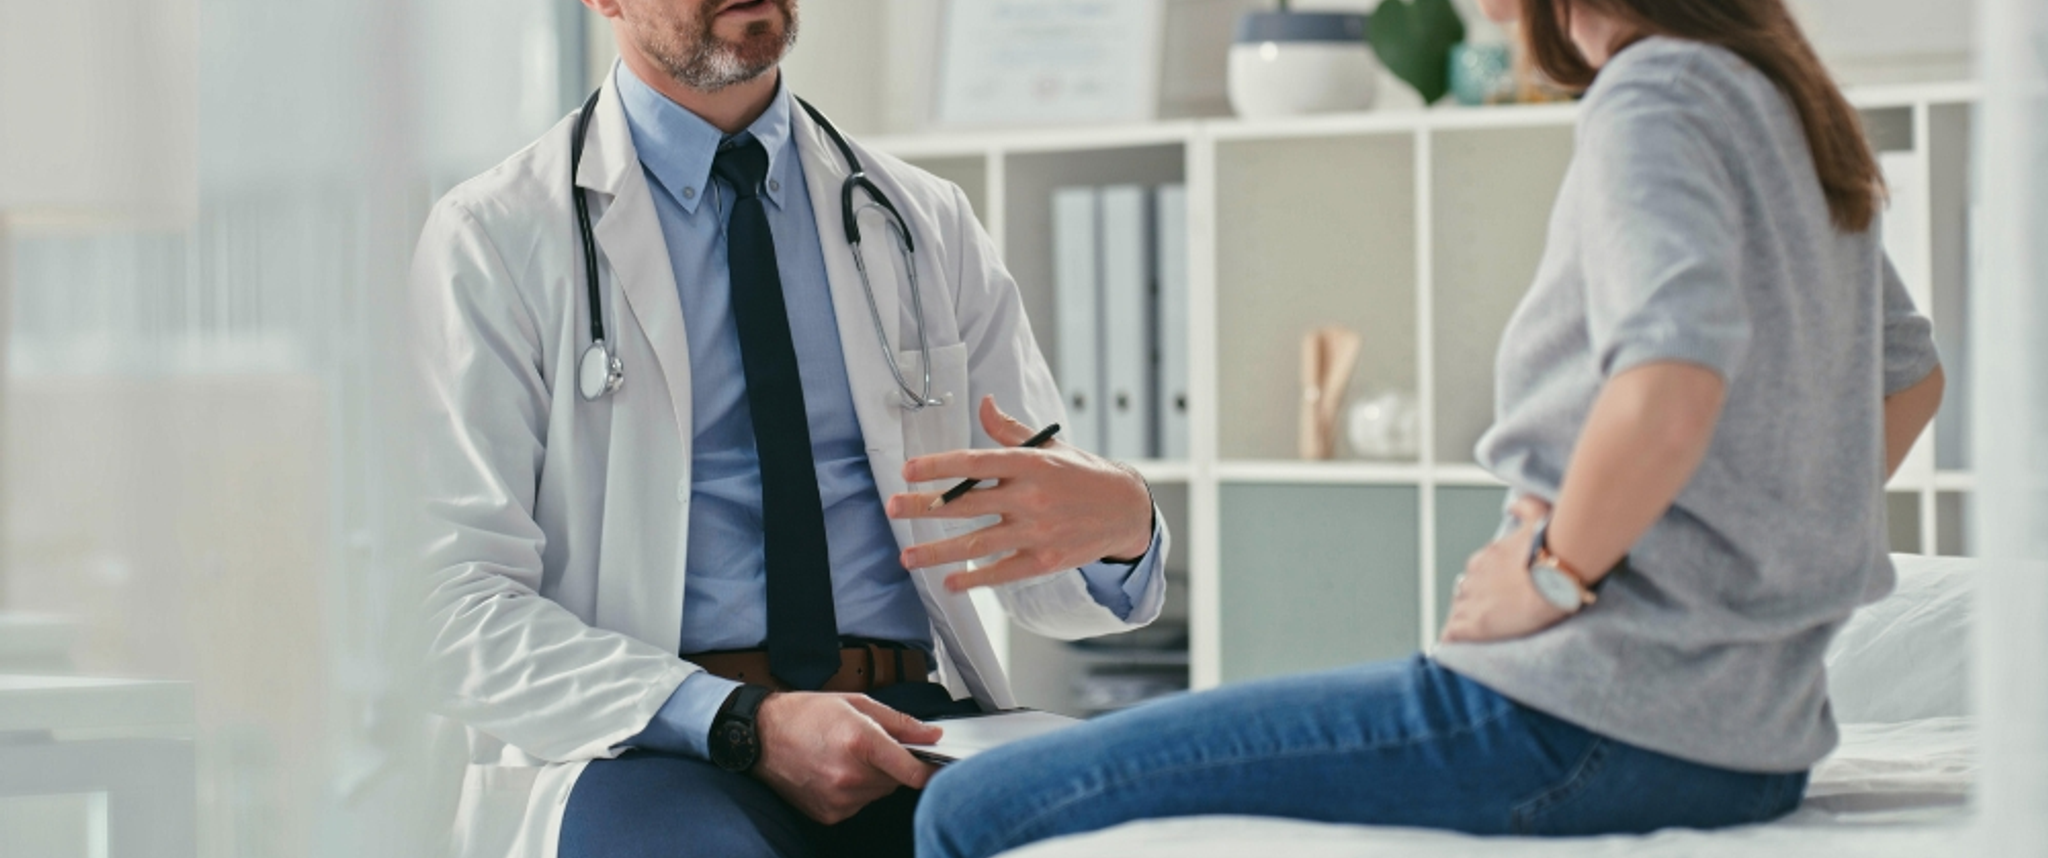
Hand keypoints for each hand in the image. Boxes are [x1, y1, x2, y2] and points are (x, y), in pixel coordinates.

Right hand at [751, 692, 942, 824]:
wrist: (759, 736)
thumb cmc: (804, 714)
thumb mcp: (856, 704)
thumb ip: (899, 722)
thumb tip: (930, 735)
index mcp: (861, 742)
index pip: (912, 771)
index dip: (930, 770)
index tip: (938, 767)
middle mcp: (850, 775)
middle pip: (896, 780)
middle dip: (891, 764)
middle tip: (869, 746)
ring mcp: (839, 798)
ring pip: (878, 793)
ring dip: (873, 778)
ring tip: (845, 756)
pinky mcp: (829, 814)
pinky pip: (859, 804)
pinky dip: (855, 791)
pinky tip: (834, 772)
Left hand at [887, 396, 1153, 591]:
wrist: (1125, 510)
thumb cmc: (1082, 475)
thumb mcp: (1050, 446)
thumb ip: (1010, 431)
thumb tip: (984, 404)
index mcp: (1030, 464)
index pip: (975, 463)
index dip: (938, 466)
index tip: (908, 470)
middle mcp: (1031, 497)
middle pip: (966, 503)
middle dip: (923, 507)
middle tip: (892, 508)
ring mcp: (1037, 531)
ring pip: (977, 543)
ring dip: (937, 551)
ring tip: (906, 556)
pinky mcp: (1045, 560)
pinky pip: (1001, 572)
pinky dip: (973, 579)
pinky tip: (949, 582)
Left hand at [1440, 496, 1569, 643]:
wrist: (1556, 576)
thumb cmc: (1551, 549)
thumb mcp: (1538, 518)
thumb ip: (1525, 508)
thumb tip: (1513, 504)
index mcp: (1486, 558)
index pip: (1477, 573)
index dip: (1486, 585)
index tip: (1497, 592)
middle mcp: (1474, 578)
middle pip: (1466, 593)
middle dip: (1476, 602)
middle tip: (1494, 615)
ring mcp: (1471, 601)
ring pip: (1458, 613)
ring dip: (1465, 621)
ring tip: (1477, 634)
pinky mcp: (1474, 625)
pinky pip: (1452, 634)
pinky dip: (1451, 640)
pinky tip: (1451, 647)